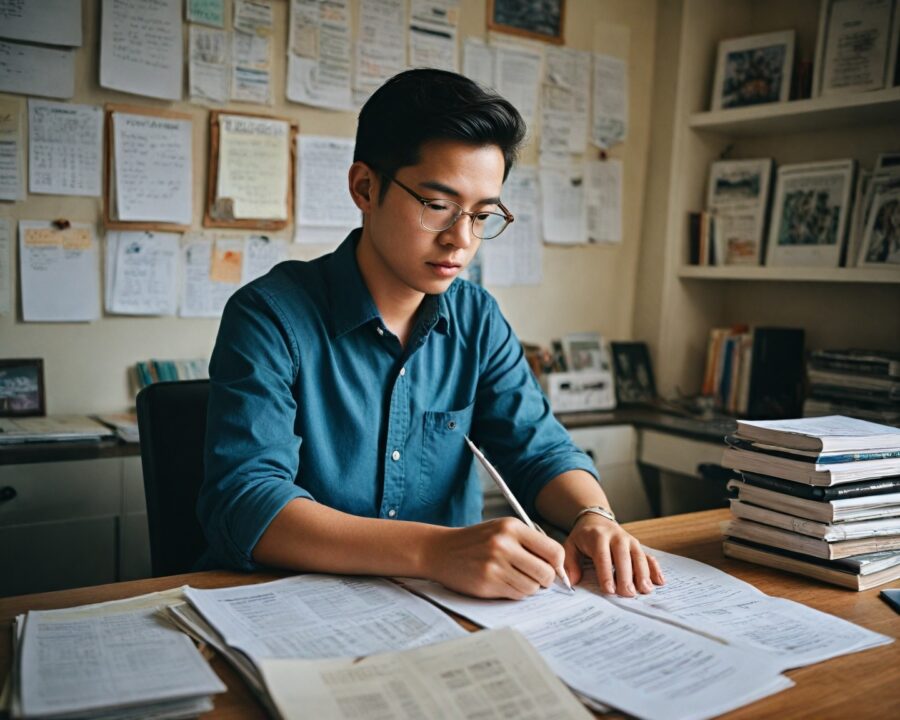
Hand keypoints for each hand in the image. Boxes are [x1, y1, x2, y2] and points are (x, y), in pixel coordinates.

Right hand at [424, 517, 565, 599]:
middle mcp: (505, 544)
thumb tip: (558, 564)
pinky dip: (515, 592)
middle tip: (537, 578)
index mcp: (512, 527)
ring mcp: (495, 564)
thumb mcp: (502, 530)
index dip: (558, 564)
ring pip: (532, 587)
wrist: (441, 550)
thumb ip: (528, 542)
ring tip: (515, 578)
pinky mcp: (488, 582)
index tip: (554, 568)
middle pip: (546, 572)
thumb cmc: (475, 541)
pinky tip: (503, 582)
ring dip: (529, 587)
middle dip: (546, 579)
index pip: (553, 550)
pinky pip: (516, 595)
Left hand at [563, 513, 664, 596]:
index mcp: (598, 537)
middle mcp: (616, 537)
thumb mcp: (571, 545)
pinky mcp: (638, 546)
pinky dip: (655, 568)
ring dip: (643, 574)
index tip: (609, 590)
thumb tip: (571, 581)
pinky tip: (660, 581)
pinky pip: (648, 556)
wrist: (596, 519)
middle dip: (627, 576)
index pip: (603, 556)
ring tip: (645, 590)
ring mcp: (630, 541)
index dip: (606, 574)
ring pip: (638, 557)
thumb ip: (569, 562)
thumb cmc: (583, 537)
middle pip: (623, 557)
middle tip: (628, 594)